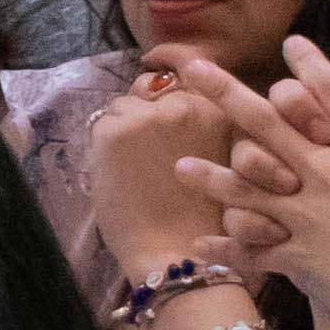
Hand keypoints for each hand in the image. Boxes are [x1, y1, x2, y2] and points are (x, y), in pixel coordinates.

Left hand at [84, 72, 239, 279]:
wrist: (178, 256)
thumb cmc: (206, 223)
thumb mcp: (225, 164)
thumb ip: (209, 130)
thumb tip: (177, 99)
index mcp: (223, 113)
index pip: (190, 73)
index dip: (173, 83)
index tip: (160, 80)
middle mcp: (190, 105)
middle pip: (155, 88)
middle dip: (150, 111)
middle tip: (149, 150)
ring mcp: (152, 115)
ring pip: (127, 105)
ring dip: (127, 127)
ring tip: (137, 168)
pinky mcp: (118, 130)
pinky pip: (104, 122)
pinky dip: (107, 144)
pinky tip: (122, 174)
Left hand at [170, 42, 329, 329]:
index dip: (310, 66)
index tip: (291, 44)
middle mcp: (324, 171)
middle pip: (265, 119)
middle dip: (224, 90)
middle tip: (192, 67)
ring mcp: (301, 209)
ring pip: (241, 181)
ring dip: (210, 176)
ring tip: (180, 168)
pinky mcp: (291, 249)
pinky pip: (249, 247)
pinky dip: (225, 250)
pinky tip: (199, 249)